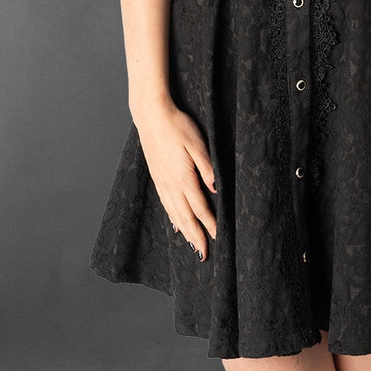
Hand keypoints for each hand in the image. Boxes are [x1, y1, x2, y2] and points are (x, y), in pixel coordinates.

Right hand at [133, 98, 217, 259]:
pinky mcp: (157, 176)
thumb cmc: (177, 125)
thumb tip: (216, 189)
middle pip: (186, 217)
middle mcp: (171, 184)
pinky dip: (172, 218)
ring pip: (174, 213)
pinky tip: (176, 224)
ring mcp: (162, 182)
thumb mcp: (198, 143)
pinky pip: (166, 204)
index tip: (218, 239)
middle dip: (196, 236)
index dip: (210, 225)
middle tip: (204, 255)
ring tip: (193, 245)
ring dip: (185, 231)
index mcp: (183, 178)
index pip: (200, 208)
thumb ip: (207, 168)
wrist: (151, 115)